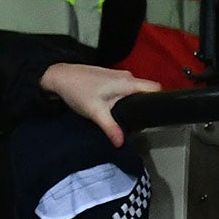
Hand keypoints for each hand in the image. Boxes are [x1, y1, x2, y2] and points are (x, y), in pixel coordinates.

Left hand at [38, 63, 161, 146]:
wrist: (59, 77)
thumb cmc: (77, 90)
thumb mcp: (96, 112)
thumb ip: (111, 128)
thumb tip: (121, 142)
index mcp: (128, 82)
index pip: (155, 88)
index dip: (159, 100)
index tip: (157, 114)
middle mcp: (126, 76)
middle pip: (145, 91)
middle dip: (143, 105)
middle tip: (139, 121)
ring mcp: (118, 75)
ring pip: (133, 90)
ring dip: (131, 101)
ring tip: (126, 116)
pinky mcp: (109, 78)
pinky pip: (124, 88)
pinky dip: (122, 97)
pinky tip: (114, 108)